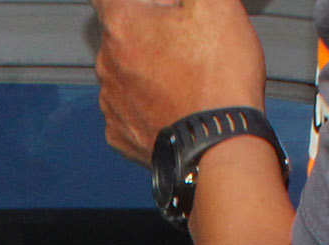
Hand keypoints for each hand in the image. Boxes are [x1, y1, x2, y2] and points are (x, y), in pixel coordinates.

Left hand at [92, 0, 269, 162]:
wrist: (221, 145)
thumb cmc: (219, 78)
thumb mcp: (216, 5)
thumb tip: (169, 0)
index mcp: (123, 25)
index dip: (138, 1)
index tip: (156, 7)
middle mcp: (107, 64)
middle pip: (121, 33)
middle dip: (147, 31)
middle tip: (184, 42)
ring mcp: (111, 102)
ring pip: (124, 72)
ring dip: (147, 68)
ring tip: (184, 76)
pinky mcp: (121, 134)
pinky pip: (129, 108)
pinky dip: (147, 103)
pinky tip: (174, 103)